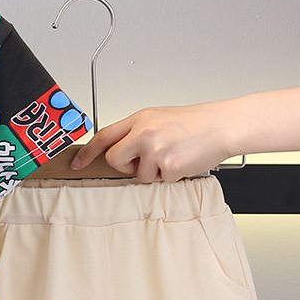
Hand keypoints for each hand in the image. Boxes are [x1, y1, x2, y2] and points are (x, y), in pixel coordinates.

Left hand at [72, 102, 233, 182]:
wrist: (222, 126)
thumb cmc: (194, 123)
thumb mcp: (158, 118)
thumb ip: (136, 132)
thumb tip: (118, 150)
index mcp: (139, 119)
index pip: (103, 136)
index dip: (87, 151)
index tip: (77, 162)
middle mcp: (143, 132)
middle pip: (115, 160)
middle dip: (126, 166)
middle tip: (146, 160)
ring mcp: (155, 150)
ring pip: (138, 175)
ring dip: (154, 171)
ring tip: (172, 155)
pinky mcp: (168, 166)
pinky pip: (159, 181)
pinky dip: (170, 176)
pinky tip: (182, 161)